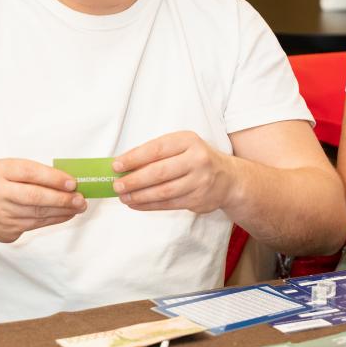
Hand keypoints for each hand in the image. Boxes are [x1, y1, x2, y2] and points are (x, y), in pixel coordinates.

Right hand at [0, 159, 86, 242]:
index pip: (30, 172)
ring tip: (78, 206)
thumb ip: (36, 173)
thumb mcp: (12, 171)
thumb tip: (68, 180)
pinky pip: (37, 224)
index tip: (72, 182)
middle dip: (62, 198)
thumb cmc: (2, 186)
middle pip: (35, 196)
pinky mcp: (7, 229)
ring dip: (63, 210)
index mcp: (0, 170)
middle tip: (80, 198)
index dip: (53, 178)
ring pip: (38, 212)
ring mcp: (1, 212)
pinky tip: (66, 214)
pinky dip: (55, 218)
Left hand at [112, 131, 236, 212]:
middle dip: (134, 180)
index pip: (156, 149)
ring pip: (163, 191)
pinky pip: (169, 204)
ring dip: (139, 196)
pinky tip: (136, 204)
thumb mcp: (181, 146)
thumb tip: (124, 165)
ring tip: (123, 197)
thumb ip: (156, 153)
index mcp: (188, 140)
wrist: (229, 179)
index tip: (116, 166)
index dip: (134, 158)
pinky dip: (149, 205)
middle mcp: (196, 159)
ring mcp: (200, 181)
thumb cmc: (196, 159)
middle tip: (116, 185)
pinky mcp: (199, 199)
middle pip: (159, 172)